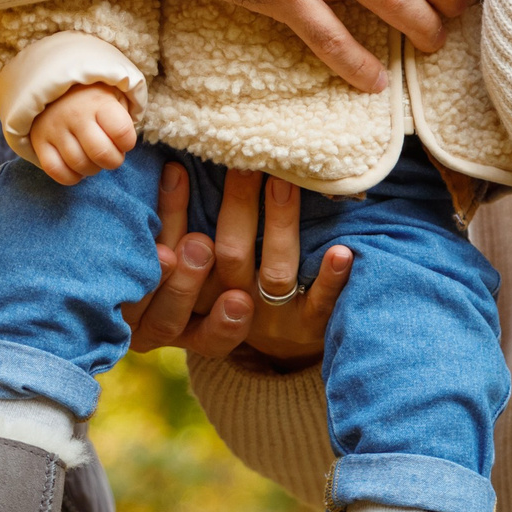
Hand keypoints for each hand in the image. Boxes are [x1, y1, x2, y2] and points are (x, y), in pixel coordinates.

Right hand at [26, 84, 135, 185]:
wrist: (53, 83)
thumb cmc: (91, 95)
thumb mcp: (113, 94)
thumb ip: (122, 117)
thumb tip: (123, 146)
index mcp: (98, 102)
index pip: (121, 131)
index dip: (128, 142)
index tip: (124, 140)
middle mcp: (75, 115)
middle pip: (100, 153)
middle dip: (113, 161)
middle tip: (111, 154)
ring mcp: (55, 128)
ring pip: (79, 164)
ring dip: (92, 169)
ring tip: (93, 159)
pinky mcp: (38, 140)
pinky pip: (54, 170)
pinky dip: (70, 177)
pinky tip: (76, 168)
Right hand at [123, 164, 347, 368]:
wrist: (279, 350)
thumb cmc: (227, 286)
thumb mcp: (191, 270)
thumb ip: (176, 229)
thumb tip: (170, 161)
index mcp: (189, 292)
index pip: (172, 254)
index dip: (172, 215)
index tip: (177, 171)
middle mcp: (227, 305)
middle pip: (225, 261)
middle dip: (237, 210)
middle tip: (240, 169)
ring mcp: (269, 319)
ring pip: (273, 274)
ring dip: (279, 227)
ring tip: (282, 184)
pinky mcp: (308, 327)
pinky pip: (321, 304)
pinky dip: (330, 278)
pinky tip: (341, 251)